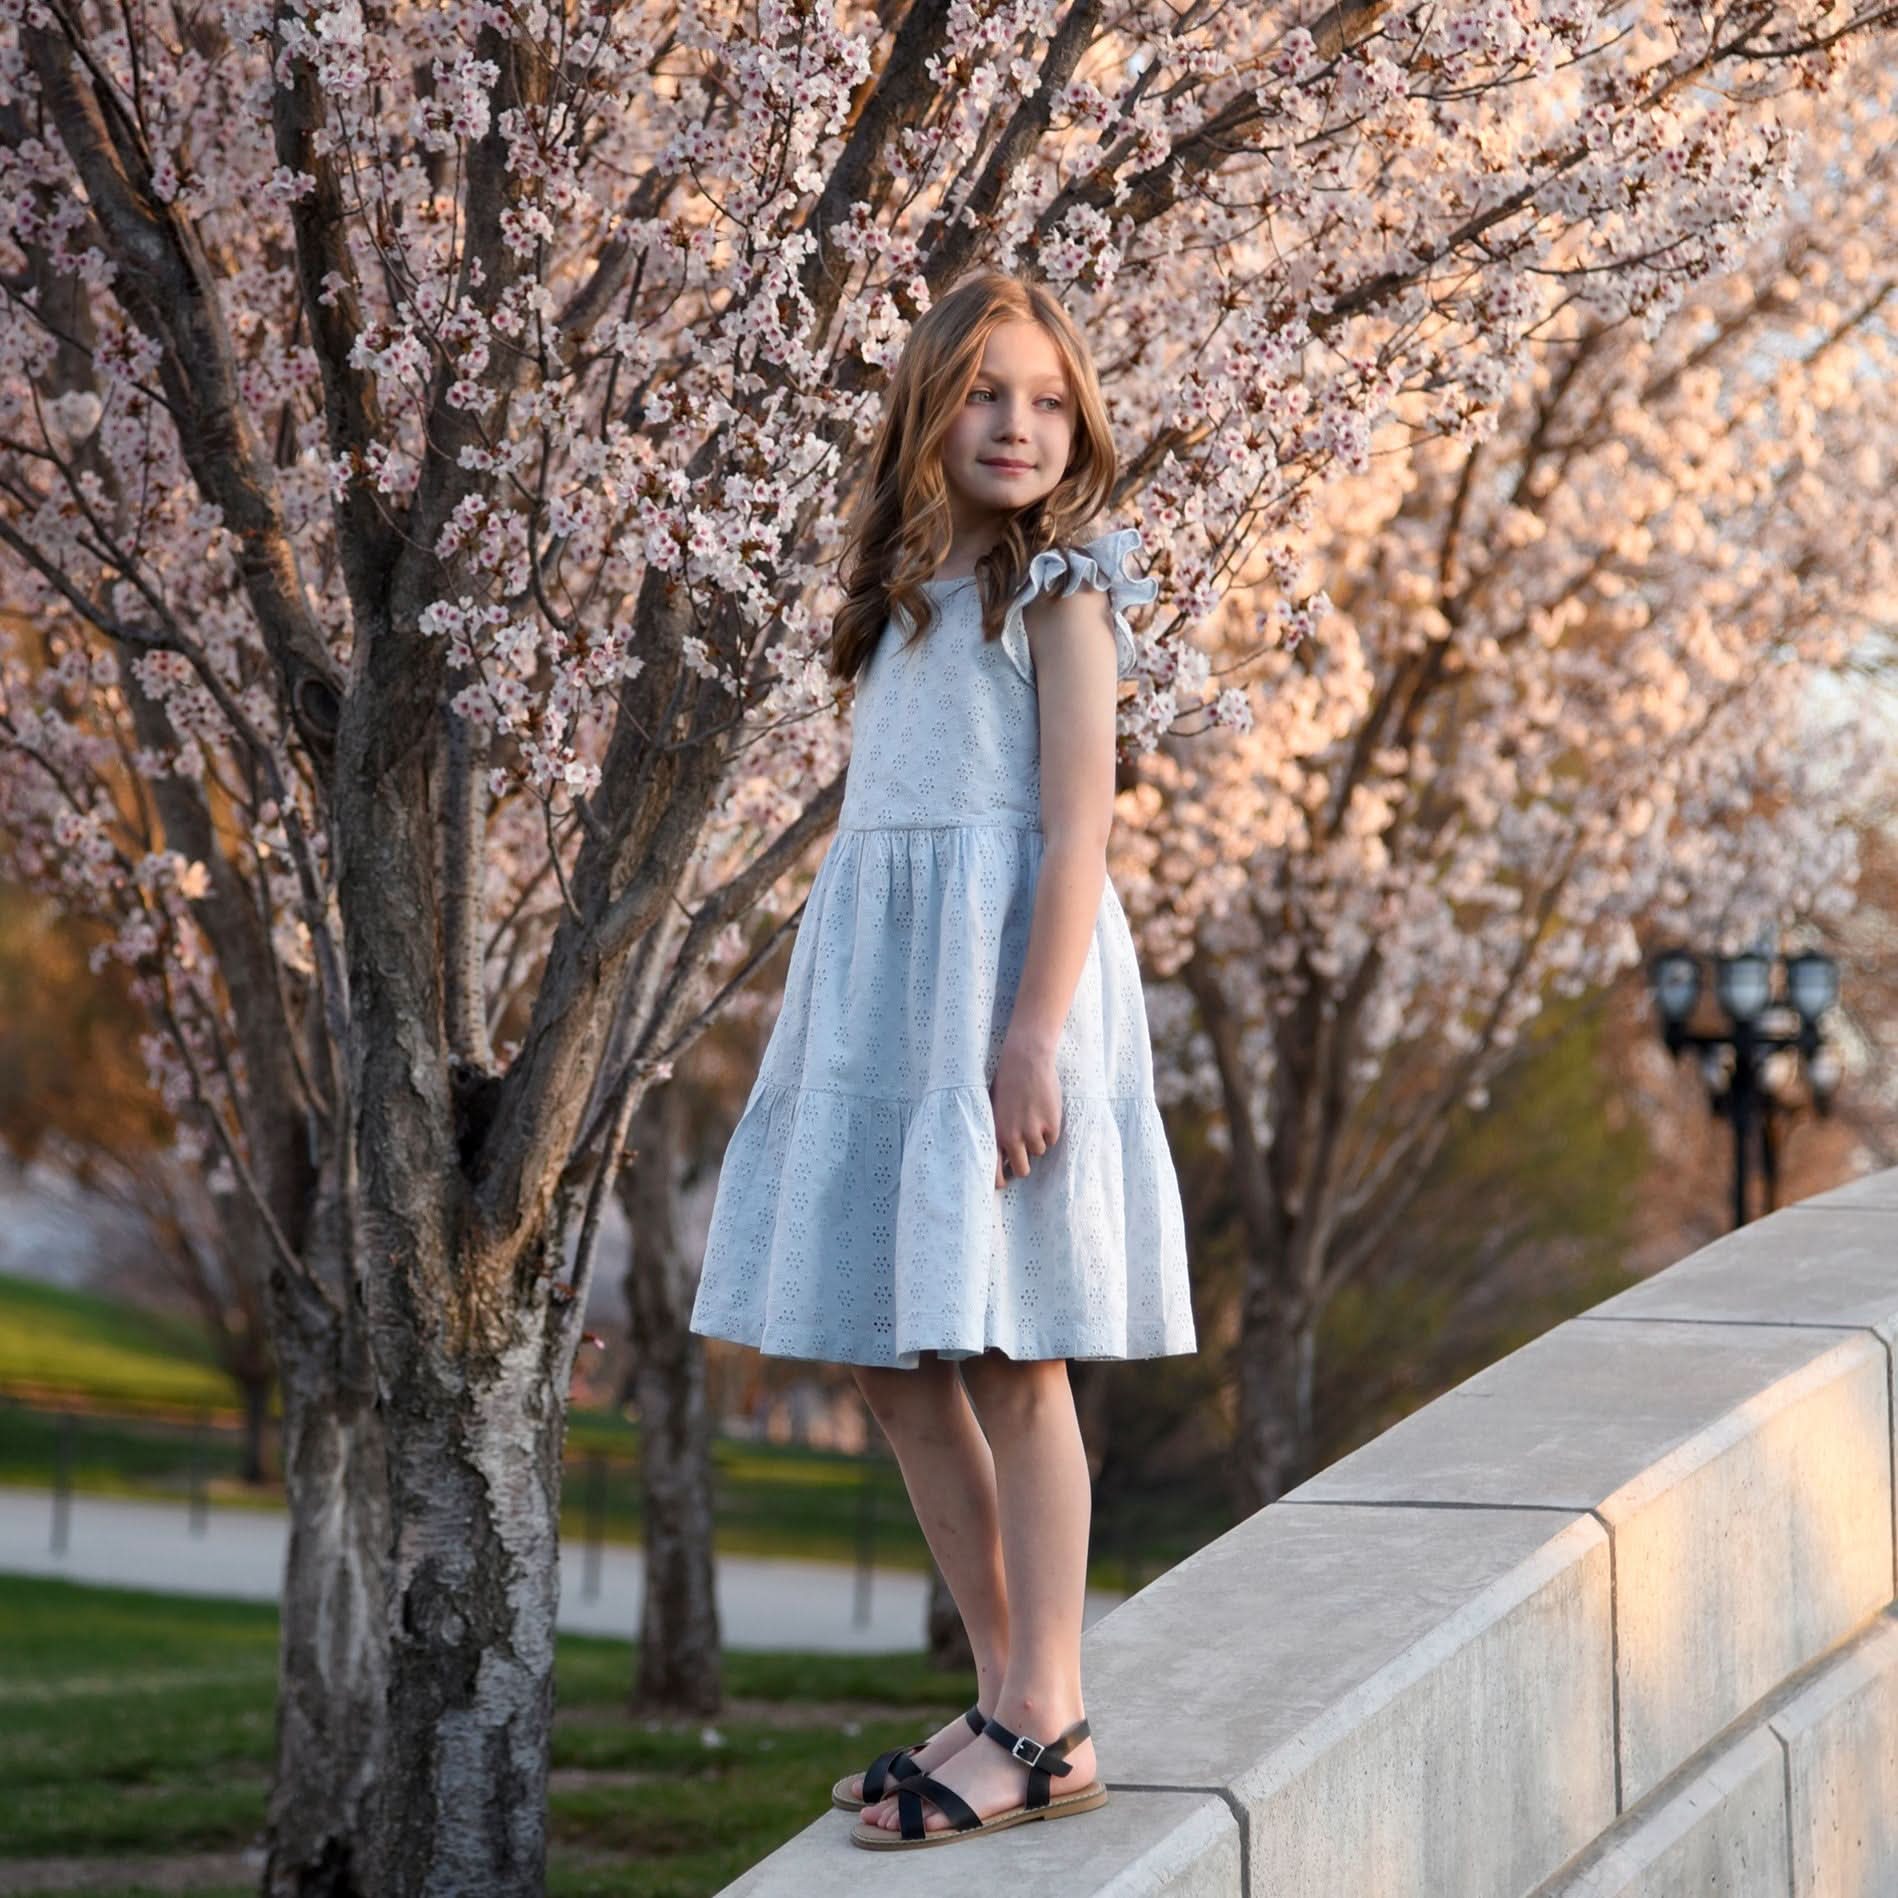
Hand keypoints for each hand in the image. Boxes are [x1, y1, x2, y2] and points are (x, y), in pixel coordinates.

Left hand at [990, 1030, 1061, 1187]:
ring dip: (1038, 1140)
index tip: (1003, 1183)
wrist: (1025, 1061)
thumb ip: (997, 1133)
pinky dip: (1050, 1131)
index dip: (1001, 1180)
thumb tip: (1002, 1157)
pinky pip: (1052, 1140)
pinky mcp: (1051, 1126)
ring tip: (1032, 1117)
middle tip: (1025, 1154)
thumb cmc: (1006, 1083)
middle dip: (1024, 1164)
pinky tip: (1043, 1111)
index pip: (995, 1171)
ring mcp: (1033, 1132)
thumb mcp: (993, 1110)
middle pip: (1023, 1170)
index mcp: (995, 1134)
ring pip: (1039, 1152)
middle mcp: (1012, 1137)